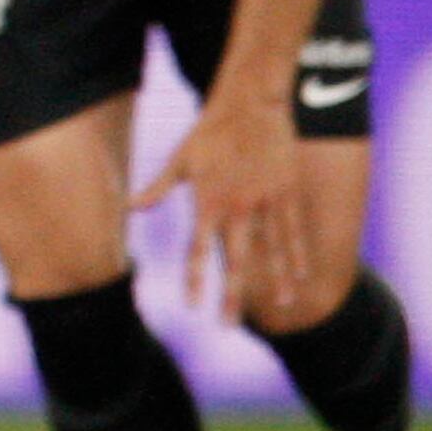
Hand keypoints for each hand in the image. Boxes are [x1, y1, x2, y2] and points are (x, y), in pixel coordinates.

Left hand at [141, 92, 309, 323]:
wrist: (251, 105)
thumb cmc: (209, 132)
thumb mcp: (179, 160)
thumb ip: (158, 188)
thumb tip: (131, 208)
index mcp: (208, 202)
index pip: (198, 250)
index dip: (195, 280)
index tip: (193, 306)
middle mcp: (238, 208)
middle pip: (235, 259)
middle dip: (231, 294)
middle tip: (228, 324)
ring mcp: (267, 202)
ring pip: (272, 250)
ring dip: (275, 280)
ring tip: (280, 305)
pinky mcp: (288, 193)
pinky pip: (294, 232)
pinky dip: (297, 255)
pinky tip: (300, 275)